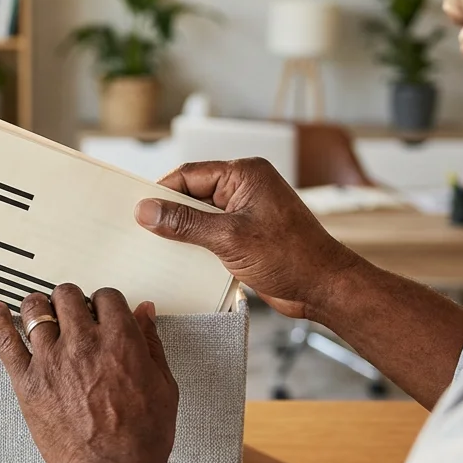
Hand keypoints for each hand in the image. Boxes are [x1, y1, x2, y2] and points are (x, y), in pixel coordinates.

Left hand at [0, 285, 192, 462]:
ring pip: (36, 311)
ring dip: (41, 307)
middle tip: (73, 312)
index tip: (102, 310)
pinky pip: (4, 342)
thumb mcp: (163, 385)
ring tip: (41, 312)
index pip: (106, 297)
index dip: (104, 302)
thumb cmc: (142, 438)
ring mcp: (51, 362)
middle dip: (72, 300)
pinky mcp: (27, 383)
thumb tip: (144, 313)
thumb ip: (151, 343)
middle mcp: (83, 343)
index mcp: (119, 340)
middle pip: (68, 296)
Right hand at [136, 158, 361, 319]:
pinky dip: (196, 245)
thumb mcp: (229, 238)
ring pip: (201, 217)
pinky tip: (179, 260)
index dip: (162, 191)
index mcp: (245, 175)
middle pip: (193, 194)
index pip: (190, 174)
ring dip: (182, 232)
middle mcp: (245, 188)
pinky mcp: (247, 235)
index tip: (138, 209)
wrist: (323, 288)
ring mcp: (247, 212)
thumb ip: (185, 223)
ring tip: (155, 247)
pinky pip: (212, 234)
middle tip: (141, 231)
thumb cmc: (290, 257)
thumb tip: (147, 210)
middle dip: (170, 213)